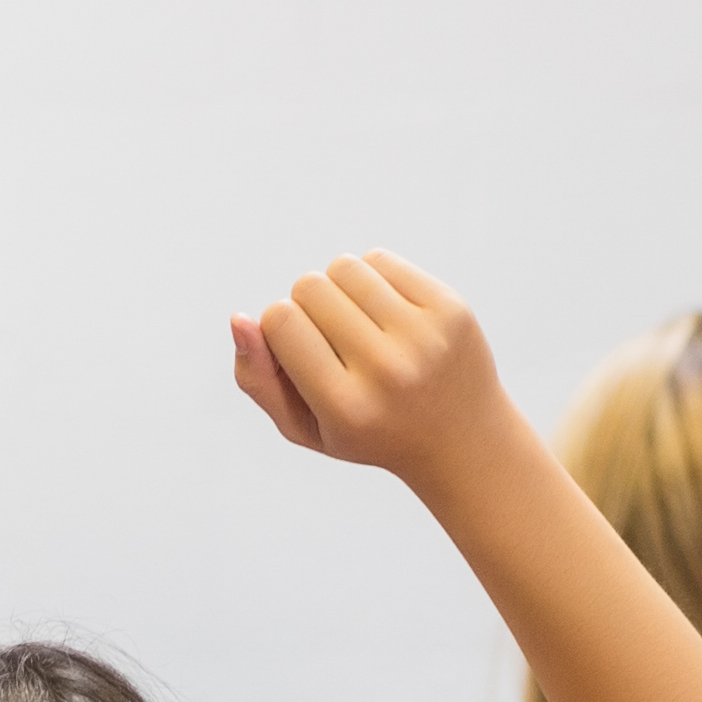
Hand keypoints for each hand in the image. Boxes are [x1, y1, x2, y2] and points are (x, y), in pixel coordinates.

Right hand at [233, 255, 517, 492]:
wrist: (463, 441)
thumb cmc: (369, 432)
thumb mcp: (304, 426)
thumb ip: (258, 380)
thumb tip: (239, 318)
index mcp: (345, 406)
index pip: (280, 321)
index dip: (276, 328)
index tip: (297, 352)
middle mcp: (387, 370)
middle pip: (309, 287)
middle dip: (307, 306)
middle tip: (330, 340)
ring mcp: (424, 336)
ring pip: (344, 267)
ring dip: (337, 287)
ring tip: (354, 321)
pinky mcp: (450, 308)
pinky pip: (381, 260)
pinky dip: (371, 278)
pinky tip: (383, 311)